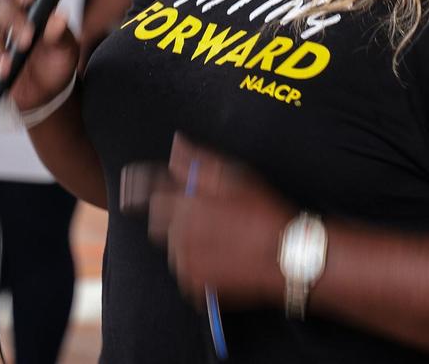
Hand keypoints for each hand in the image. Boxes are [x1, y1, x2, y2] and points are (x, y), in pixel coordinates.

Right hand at [0, 0, 78, 110]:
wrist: (48, 92)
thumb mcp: (66, 49)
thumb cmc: (57, 61)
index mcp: (32, 7)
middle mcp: (11, 18)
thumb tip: (59, 18)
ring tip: (7, 67)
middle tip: (26, 39)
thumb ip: (61, 34)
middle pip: (2, 5)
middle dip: (13, 20)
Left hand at [138, 133, 292, 307]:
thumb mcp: (235, 176)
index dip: (149, 188)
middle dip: (175, 215)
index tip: (140, 187)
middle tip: (206, 215)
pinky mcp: (195, 284)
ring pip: (174, 246)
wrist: (287, 256)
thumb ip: (198, 161)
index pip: (150, 193)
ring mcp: (185, 263)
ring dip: (187, 240)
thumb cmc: (264, 212)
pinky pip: (186, 270)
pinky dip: (198, 263)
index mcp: (185, 205)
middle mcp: (179, 235)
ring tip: (220, 238)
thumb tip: (177, 144)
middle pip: (160, 221)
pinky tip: (222, 256)